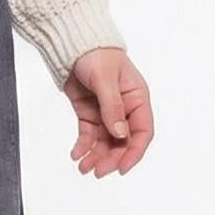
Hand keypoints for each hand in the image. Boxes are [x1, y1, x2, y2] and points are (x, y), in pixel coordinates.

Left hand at [62, 47, 151, 177]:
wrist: (71, 42)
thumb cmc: (96, 53)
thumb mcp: (105, 79)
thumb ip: (112, 107)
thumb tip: (120, 134)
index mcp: (137, 99)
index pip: (142, 132)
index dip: (134, 152)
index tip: (122, 168)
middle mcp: (124, 108)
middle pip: (122, 141)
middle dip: (111, 158)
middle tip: (97, 171)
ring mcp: (106, 112)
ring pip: (105, 141)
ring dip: (96, 156)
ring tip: (83, 168)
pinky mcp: (88, 112)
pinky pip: (88, 134)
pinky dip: (83, 146)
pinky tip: (76, 155)